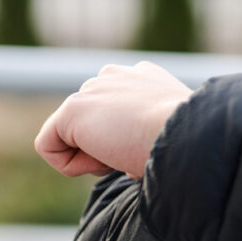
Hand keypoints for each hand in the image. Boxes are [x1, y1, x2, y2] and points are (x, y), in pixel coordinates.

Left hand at [35, 62, 192, 178]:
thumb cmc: (191, 141)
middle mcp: (116, 75)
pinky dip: (71, 165)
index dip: (126, 139)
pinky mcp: (73, 108)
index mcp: (144, 77)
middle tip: (138, 153)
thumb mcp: (173, 130)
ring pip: (74, 137)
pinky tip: (105, 160)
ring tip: (127, 153)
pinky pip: (50, 147)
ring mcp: (93, 89)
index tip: (149, 148)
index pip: (115, 111)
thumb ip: (150, 130)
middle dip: (108, 146)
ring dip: (96, 155)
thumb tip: (134, 159)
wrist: (190, 134)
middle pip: (92, 123)